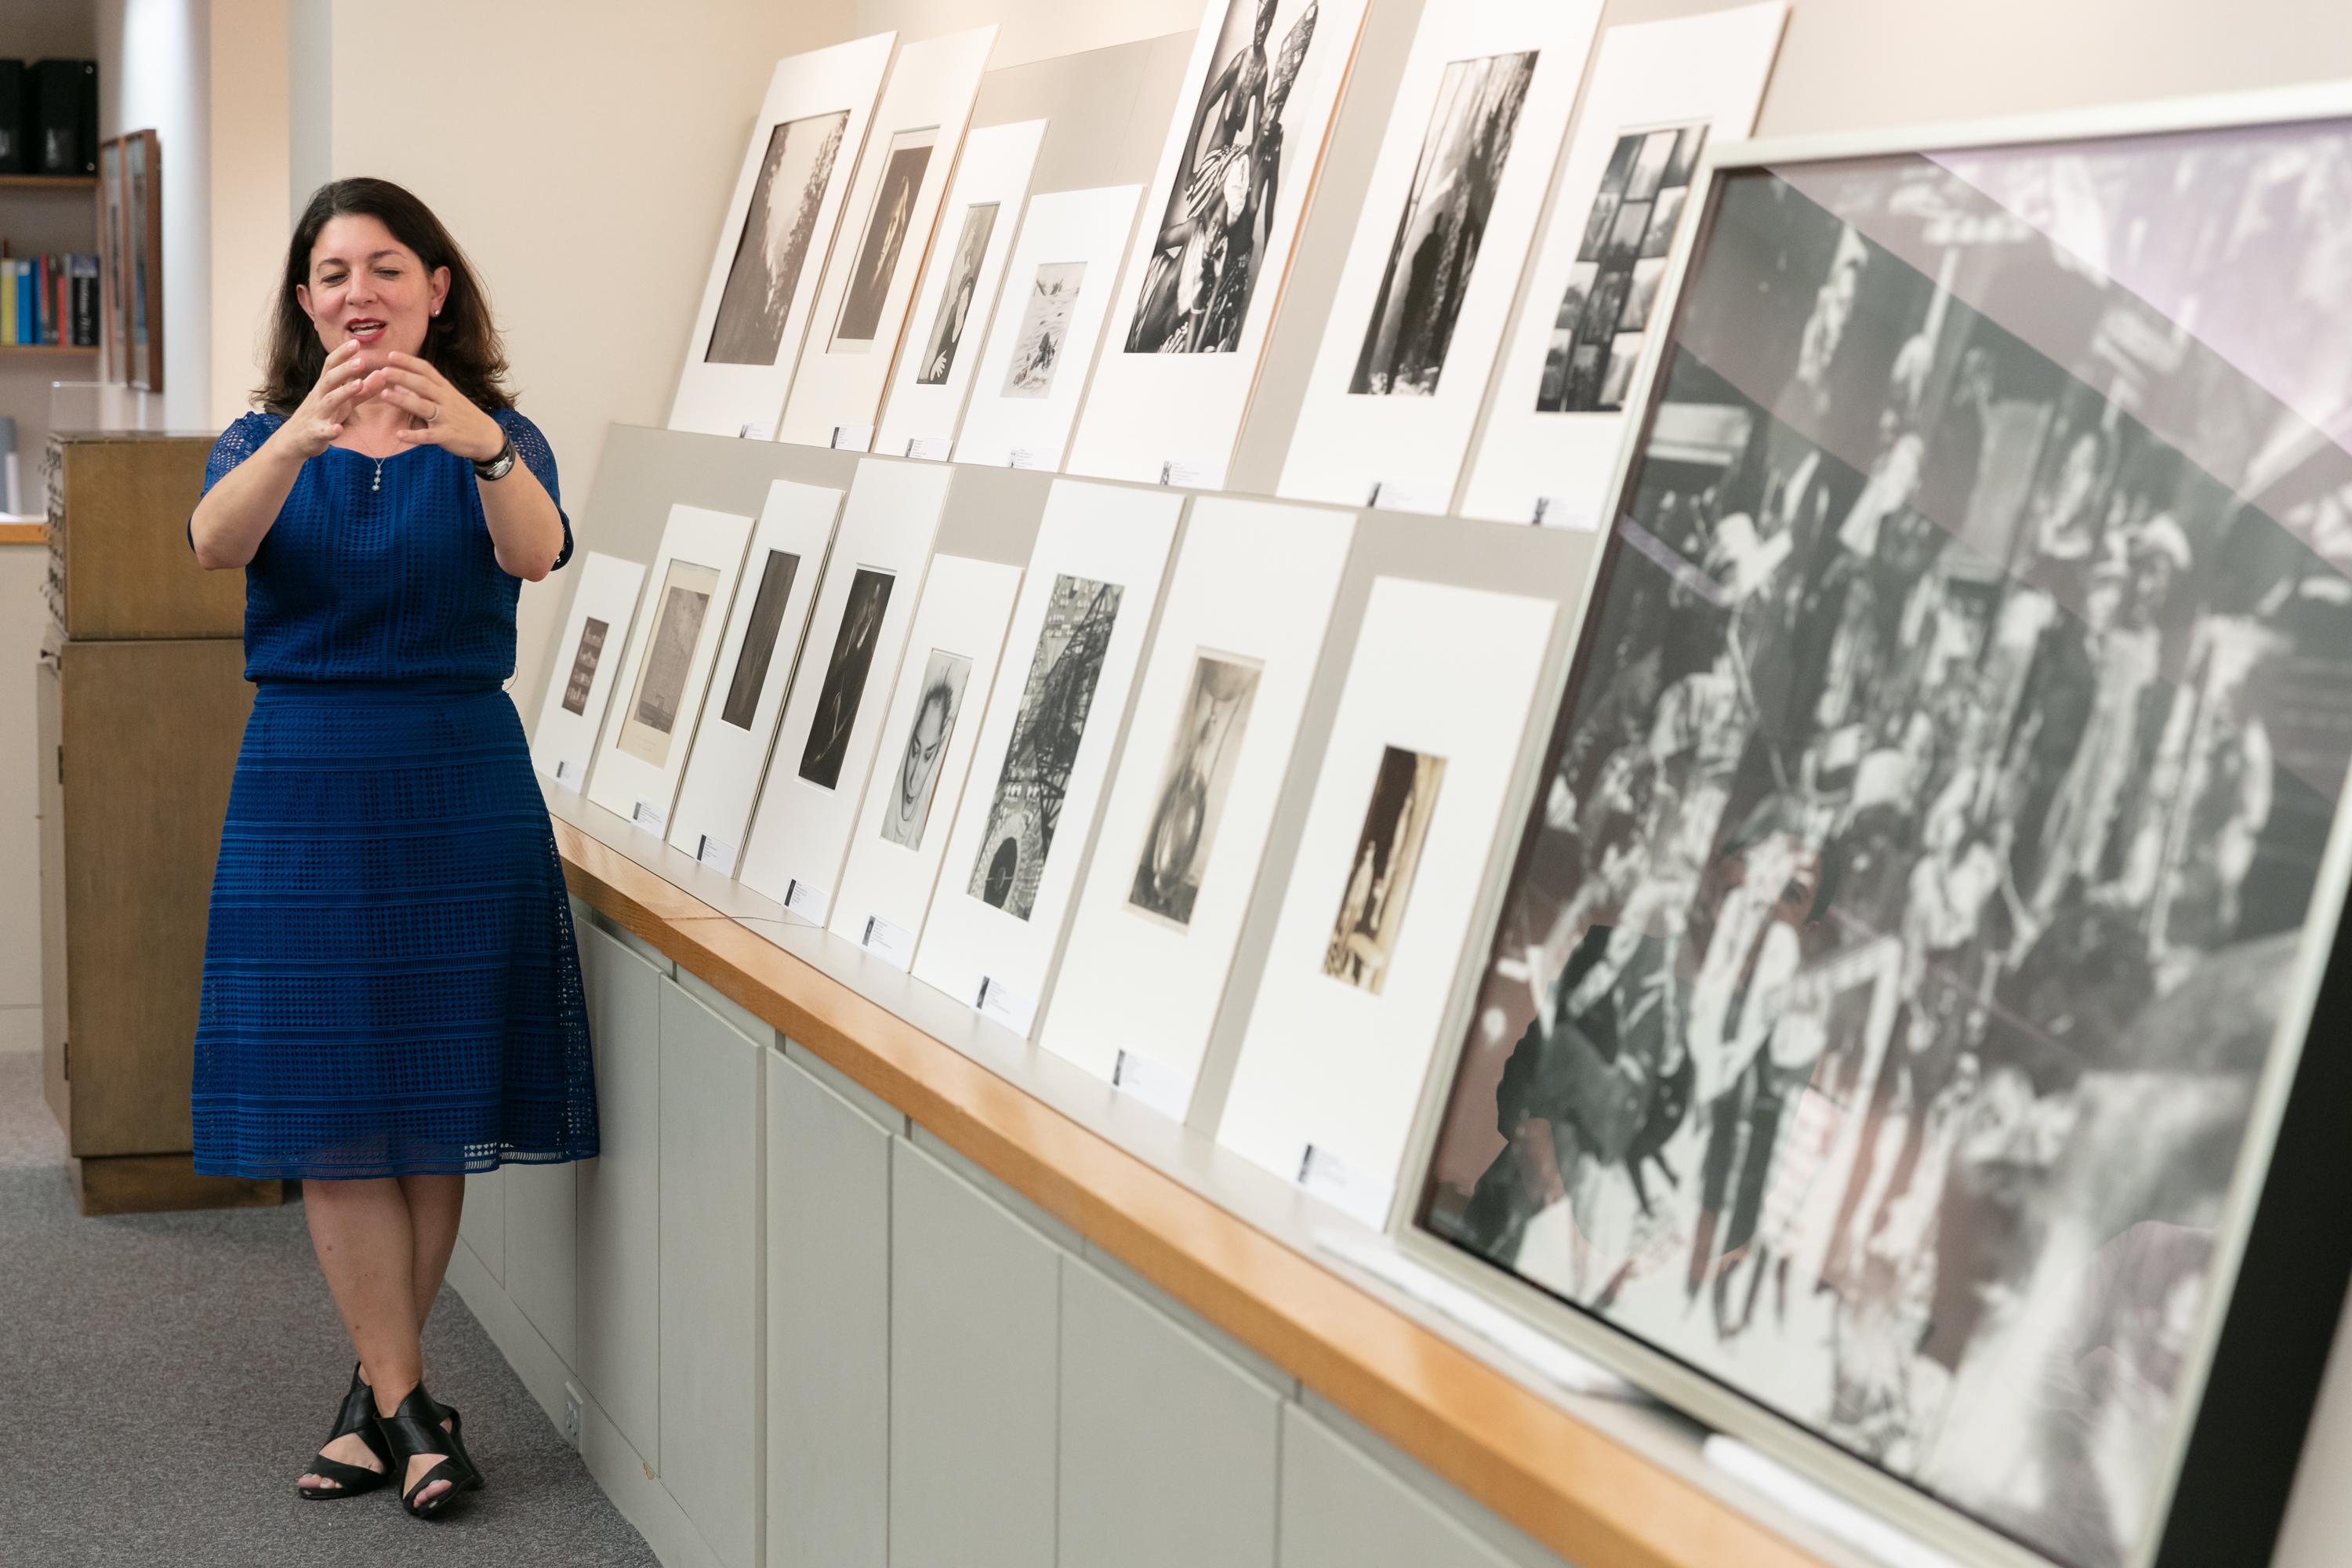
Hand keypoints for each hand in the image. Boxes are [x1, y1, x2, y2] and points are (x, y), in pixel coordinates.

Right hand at [272, 340, 370, 460]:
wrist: (295, 440)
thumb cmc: (323, 416)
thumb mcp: (345, 403)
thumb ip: (364, 391)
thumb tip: (382, 374)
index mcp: (325, 387)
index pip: (331, 366)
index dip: (341, 354)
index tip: (355, 342)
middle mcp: (319, 397)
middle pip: (330, 379)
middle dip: (344, 369)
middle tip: (361, 361)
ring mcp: (316, 415)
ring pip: (329, 401)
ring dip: (343, 392)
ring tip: (359, 384)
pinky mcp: (315, 433)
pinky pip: (323, 431)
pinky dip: (331, 430)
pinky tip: (339, 430)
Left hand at [367, 351, 505, 463]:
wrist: (488, 437)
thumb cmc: (463, 416)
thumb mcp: (446, 399)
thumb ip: (422, 393)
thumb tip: (397, 385)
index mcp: (445, 389)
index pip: (426, 370)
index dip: (409, 362)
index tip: (391, 355)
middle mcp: (446, 400)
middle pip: (423, 385)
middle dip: (402, 377)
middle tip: (382, 371)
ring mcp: (447, 418)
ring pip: (423, 407)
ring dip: (403, 400)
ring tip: (384, 395)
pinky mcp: (447, 436)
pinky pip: (429, 436)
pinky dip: (414, 436)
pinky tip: (399, 435)